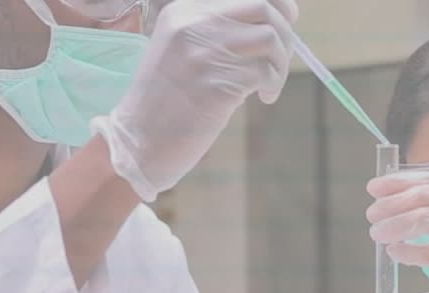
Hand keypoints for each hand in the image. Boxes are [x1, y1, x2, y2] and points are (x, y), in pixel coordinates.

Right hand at [91, 0, 298, 201]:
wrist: (140, 142)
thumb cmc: (167, 104)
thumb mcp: (184, 52)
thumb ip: (219, 34)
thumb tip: (274, 26)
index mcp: (183, 11)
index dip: (277, 6)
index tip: (288, 21)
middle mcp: (194, 23)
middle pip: (263, 7)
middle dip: (285, 35)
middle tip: (279, 63)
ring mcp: (205, 51)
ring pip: (271, 38)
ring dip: (281, 64)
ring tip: (268, 86)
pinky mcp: (219, 81)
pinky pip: (266, 71)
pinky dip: (274, 85)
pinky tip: (264, 98)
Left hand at [366, 171, 428, 292]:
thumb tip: (398, 191)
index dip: (398, 182)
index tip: (375, 188)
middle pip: (422, 199)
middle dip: (391, 205)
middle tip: (373, 214)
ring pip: (422, 221)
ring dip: (394, 226)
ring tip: (378, 233)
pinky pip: (427, 254)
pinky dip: (407, 252)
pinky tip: (395, 251)